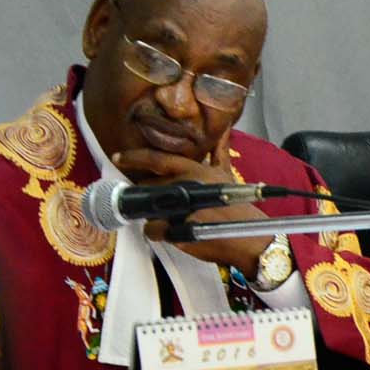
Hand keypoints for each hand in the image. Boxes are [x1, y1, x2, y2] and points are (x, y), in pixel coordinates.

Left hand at [110, 138, 268, 274]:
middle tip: (150, 203)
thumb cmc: (239, 207)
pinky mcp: (179, 229)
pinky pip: (153, 230)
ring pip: (148, 210)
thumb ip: (220, 153)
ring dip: (152, 216)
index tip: (118, 156)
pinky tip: (169, 234)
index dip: (135, 157)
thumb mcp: (228, 176)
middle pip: (149, 187)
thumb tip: (224, 132)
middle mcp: (187, 185)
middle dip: (146, 196)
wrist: (251, 237)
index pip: (158, 159)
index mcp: (196, 170)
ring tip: (168, 220)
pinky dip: (156, 233)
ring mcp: (181, 208)